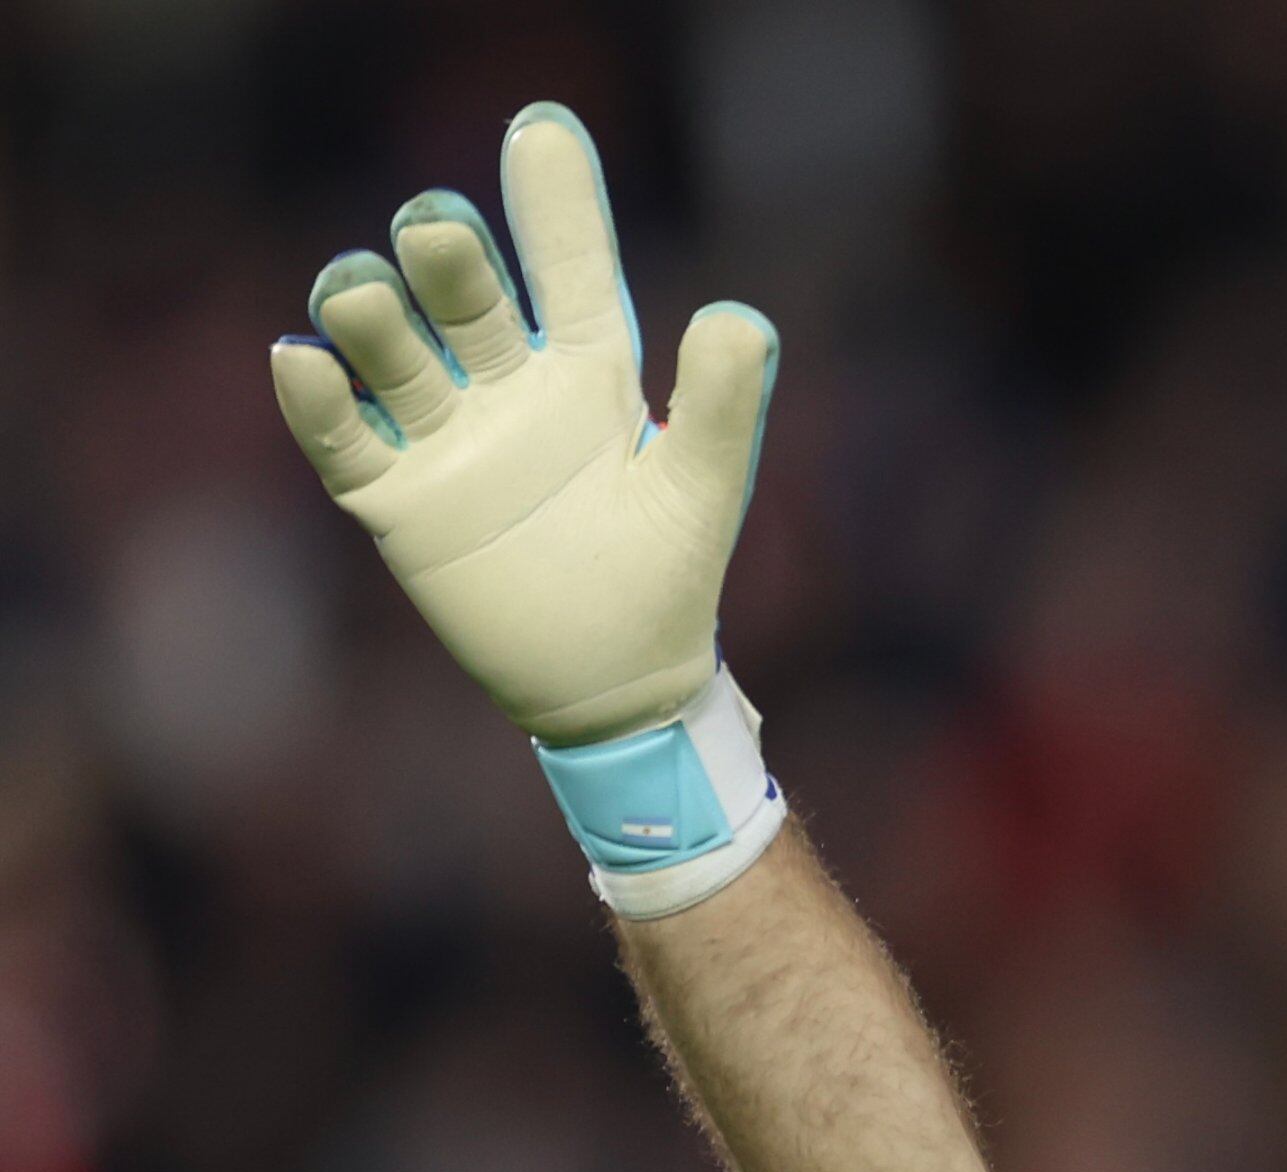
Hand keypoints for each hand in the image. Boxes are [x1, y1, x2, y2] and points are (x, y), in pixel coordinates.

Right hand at [270, 103, 775, 750]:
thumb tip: (741, 317)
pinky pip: (344, 440)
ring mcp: (446, 437)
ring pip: (390, 349)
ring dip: (370, 315)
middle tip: (438, 234)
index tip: (542, 132)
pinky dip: (318, 403)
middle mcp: (506, 386)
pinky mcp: (398, 499)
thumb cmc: (664, 579)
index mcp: (587, 373)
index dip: (555, 205)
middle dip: (445, 257)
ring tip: (364, 297)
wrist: (615, 683)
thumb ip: (718, 406)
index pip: (567, 270)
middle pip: (462, 295)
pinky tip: (303, 364)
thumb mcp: (700, 490)